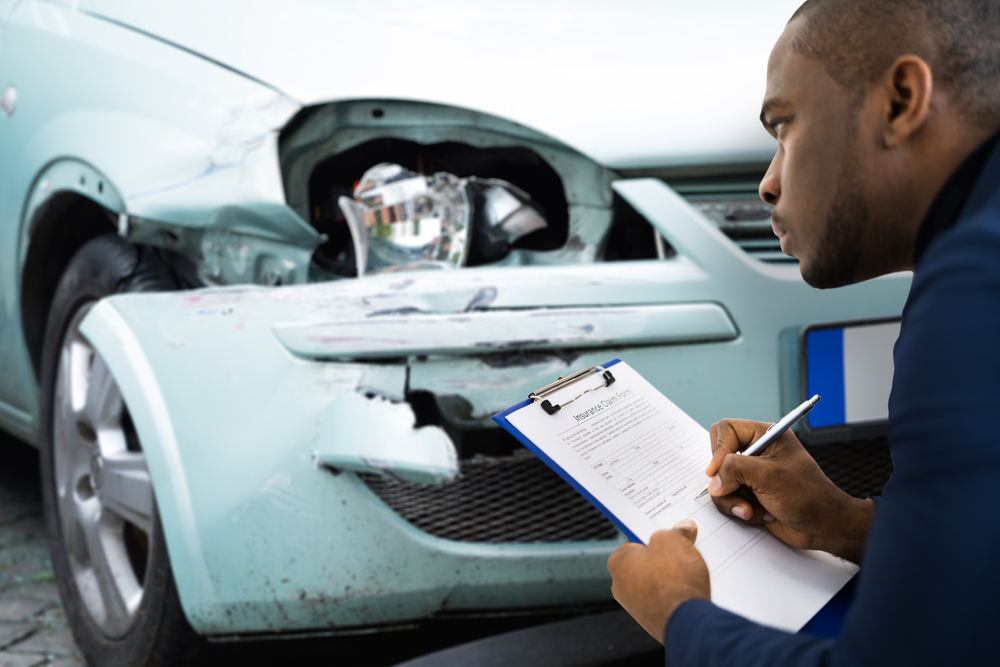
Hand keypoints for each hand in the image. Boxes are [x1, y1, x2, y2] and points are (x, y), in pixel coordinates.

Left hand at [607, 520, 709, 641]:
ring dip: (671, 575)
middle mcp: (620, 585)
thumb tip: (683, 529)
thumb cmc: (673, 579)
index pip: (635, 539)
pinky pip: (663, 598)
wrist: (686, 622)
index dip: (655, 533)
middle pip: (645, 560)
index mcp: (617, 562)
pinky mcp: (652, 619)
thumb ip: (676, 531)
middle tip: (683, 548)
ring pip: (655, 580)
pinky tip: (688, 589)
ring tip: (688, 570)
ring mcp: (635, 606)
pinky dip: (674, 593)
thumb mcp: (674, 541)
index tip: (670, 531)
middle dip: (664, 555)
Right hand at [706, 419, 872, 562]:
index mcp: (766, 435)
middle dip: (725, 478)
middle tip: (736, 489)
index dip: (719, 449)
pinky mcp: (749, 495)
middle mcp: (756, 453)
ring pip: (720, 482)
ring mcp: (751, 476)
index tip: (717, 471)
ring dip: (733, 499)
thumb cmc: (808, 496)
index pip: (727, 430)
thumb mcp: (769, 476)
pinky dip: (739, 509)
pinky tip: (759, 514)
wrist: (823, 527)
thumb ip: (735, 470)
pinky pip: (728, 499)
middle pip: (719, 457)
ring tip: (752, 509)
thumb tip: (714, 481)